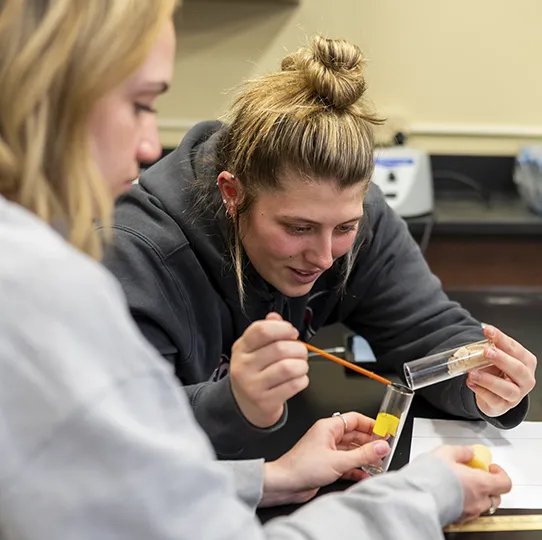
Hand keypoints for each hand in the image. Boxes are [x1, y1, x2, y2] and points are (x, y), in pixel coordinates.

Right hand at [229, 312, 308, 427]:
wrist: (245, 405)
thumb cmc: (254, 372)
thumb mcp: (254, 349)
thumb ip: (266, 331)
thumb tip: (275, 316)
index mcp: (241, 348)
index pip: (261, 330)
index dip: (283, 328)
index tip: (292, 332)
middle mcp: (244, 366)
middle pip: (280, 348)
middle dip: (298, 348)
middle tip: (300, 352)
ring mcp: (253, 385)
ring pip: (288, 368)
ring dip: (302, 365)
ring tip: (300, 366)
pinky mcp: (265, 401)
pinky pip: (293, 386)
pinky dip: (302, 380)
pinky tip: (298, 379)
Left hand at [259, 412, 390, 506]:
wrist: (285, 483)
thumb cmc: (301, 467)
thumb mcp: (338, 461)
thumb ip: (363, 454)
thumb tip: (381, 447)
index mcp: (328, 427)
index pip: (355, 420)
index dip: (371, 424)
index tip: (385, 431)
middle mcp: (328, 437)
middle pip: (355, 435)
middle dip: (370, 442)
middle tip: (385, 449)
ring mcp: (328, 451)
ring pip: (352, 450)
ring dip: (365, 457)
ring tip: (379, 463)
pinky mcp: (327, 464)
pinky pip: (347, 463)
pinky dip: (357, 468)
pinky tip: (366, 474)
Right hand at [433, 445, 511, 521]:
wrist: (417, 495)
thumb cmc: (432, 476)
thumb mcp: (446, 452)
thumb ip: (462, 451)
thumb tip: (469, 452)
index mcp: (481, 483)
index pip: (505, 483)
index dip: (500, 473)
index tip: (490, 467)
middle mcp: (479, 500)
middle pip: (495, 496)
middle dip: (488, 485)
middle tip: (475, 475)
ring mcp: (470, 512)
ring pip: (481, 505)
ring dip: (476, 495)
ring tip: (460, 484)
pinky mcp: (458, 519)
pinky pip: (468, 511)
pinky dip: (465, 503)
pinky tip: (451, 494)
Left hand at [466, 325, 536, 416]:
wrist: (494, 395)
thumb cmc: (498, 372)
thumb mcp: (496, 358)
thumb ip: (491, 348)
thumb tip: (480, 339)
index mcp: (526, 362)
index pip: (516, 349)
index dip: (502, 339)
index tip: (488, 330)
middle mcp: (525, 379)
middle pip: (518, 370)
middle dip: (502, 359)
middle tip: (487, 351)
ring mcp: (516, 395)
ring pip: (507, 389)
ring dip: (489, 380)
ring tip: (473, 373)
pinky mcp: (503, 406)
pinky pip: (494, 400)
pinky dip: (481, 391)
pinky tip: (471, 383)